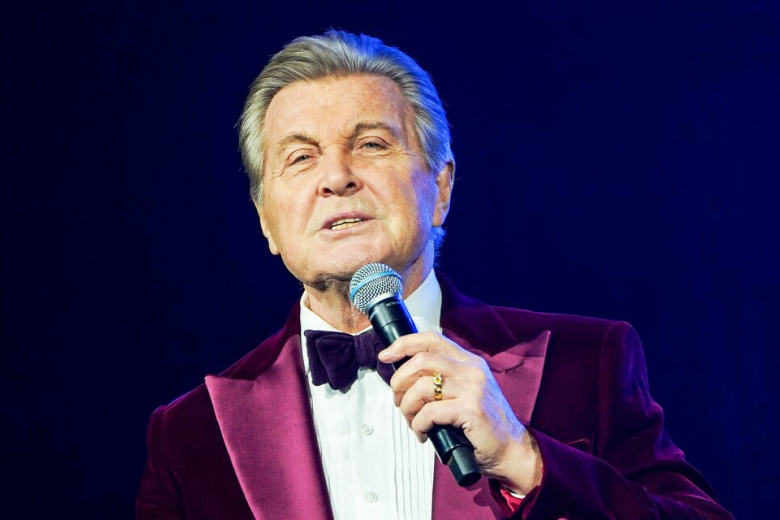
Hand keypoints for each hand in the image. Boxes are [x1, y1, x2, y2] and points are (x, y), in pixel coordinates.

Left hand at [378, 331, 542, 493]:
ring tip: (412, 422)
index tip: (386, 355)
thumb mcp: (465, 392)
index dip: (404, 344)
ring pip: (421, 387)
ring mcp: (473, 389)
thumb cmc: (482, 425)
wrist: (512, 450)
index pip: (431, 339)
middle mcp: (471, 370)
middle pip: (421, 360)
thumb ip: (442, 379)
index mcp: (468, 362)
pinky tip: (423, 433)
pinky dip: (418, 424)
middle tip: (398, 401)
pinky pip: (430, 412)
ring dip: (407, 408)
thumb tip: (404, 377)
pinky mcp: (471, 410)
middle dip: (399, 382)